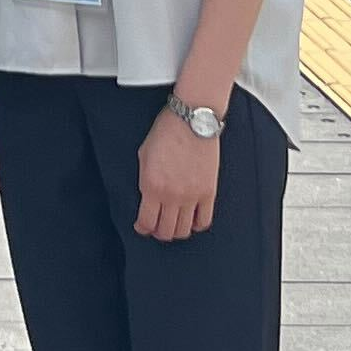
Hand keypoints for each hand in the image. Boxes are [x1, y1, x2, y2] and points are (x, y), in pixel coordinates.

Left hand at [137, 109, 220, 241]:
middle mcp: (171, 194)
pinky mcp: (208, 192)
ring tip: (173, 223)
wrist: (192, 118)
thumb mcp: (144, 154)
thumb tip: (147, 197)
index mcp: (152, 185)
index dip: (142, 228)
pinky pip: (204, 221)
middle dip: (158, 232)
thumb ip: (145, 180)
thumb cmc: (167, 131)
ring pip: (184, 230)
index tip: (142, 226)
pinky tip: (191, 219)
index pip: (146, 221)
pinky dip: (196, 225)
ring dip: (176, 231)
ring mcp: (192, 195)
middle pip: (165, 231)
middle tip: (157, 227)